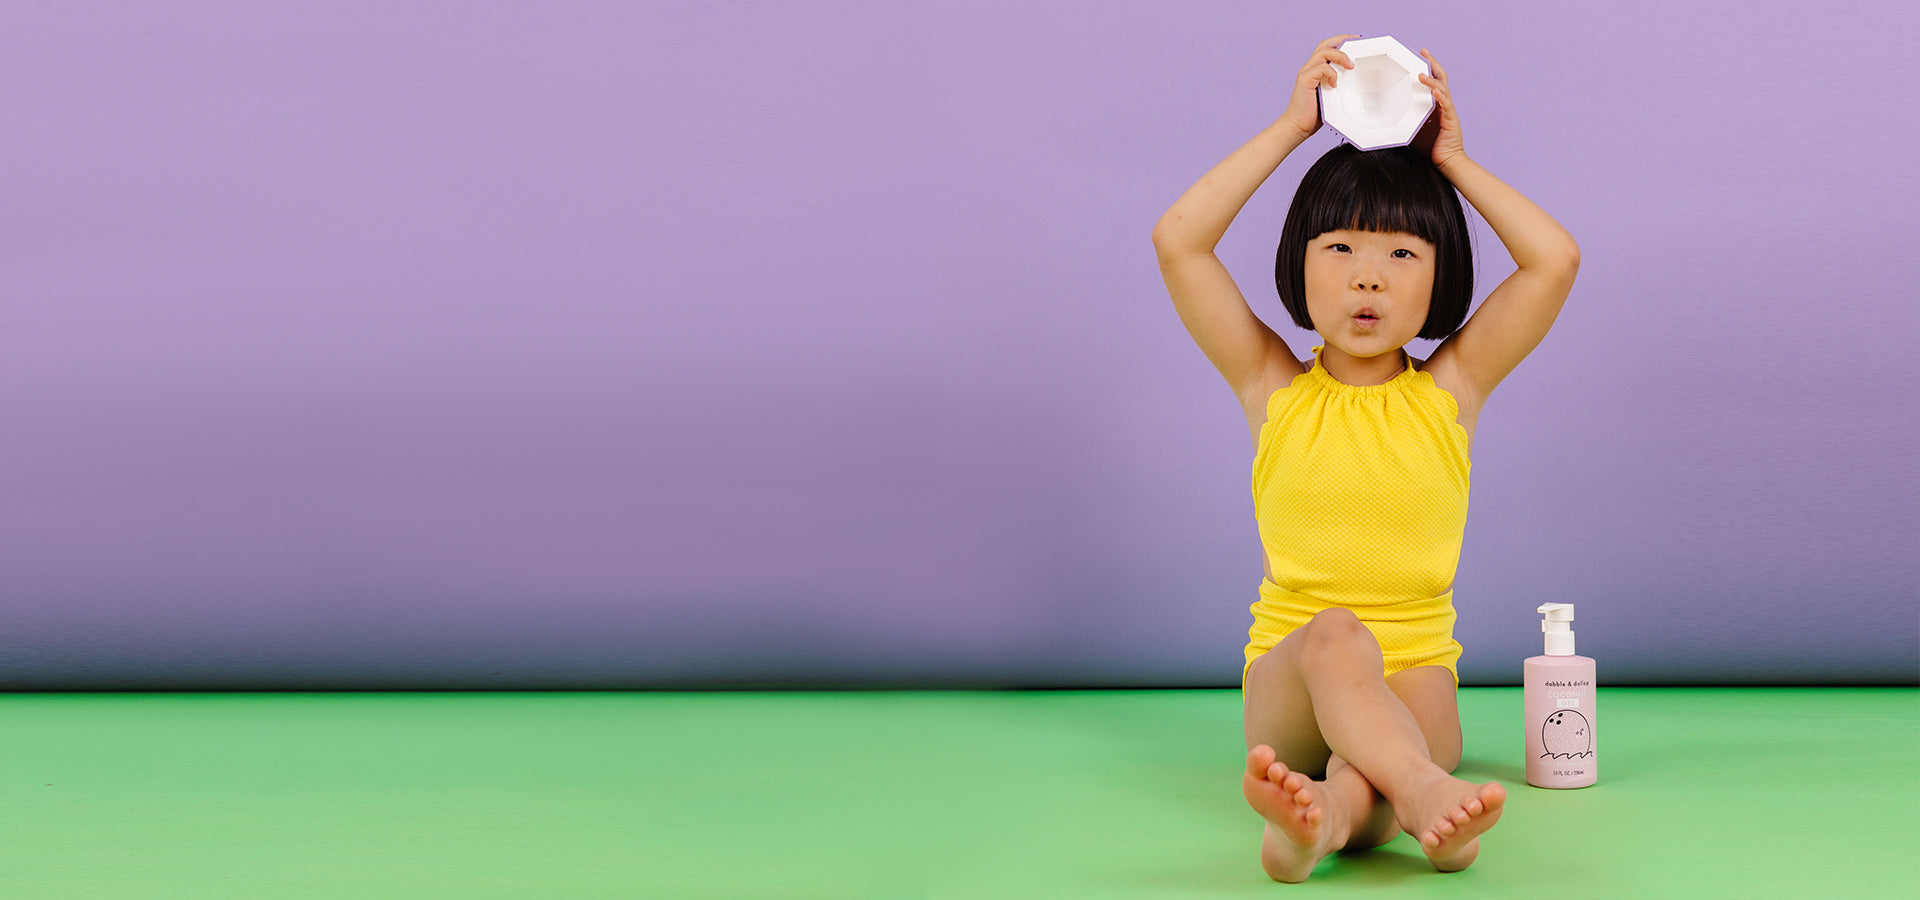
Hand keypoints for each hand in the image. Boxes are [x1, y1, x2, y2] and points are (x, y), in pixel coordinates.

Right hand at [1278, 34, 1358, 138]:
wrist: (1298, 126)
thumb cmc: (1314, 114)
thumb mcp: (1332, 96)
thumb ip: (1338, 85)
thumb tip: (1356, 80)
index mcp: (1316, 69)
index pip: (1328, 48)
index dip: (1341, 41)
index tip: (1356, 40)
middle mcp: (1310, 67)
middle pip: (1325, 44)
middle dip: (1342, 40)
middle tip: (1356, 43)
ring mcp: (1306, 72)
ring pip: (1323, 52)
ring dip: (1340, 56)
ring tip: (1350, 66)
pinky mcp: (1305, 80)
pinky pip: (1321, 68)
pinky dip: (1331, 73)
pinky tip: (1335, 84)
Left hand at [1411, 49, 1464, 168]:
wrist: (1446, 162)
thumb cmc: (1430, 147)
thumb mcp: (1413, 129)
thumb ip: (1404, 119)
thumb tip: (1385, 116)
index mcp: (1435, 104)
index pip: (1432, 81)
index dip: (1427, 68)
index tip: (1419, 55)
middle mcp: (1444, 104)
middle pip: (1440, 78)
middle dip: (1432, 63)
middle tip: (1424, 51)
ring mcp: (1448, 111)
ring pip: (1443, 89)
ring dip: (1432, 80)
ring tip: (1422, 73)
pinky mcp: (1451, 120)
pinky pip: (1446, 105)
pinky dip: (1440, 97)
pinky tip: (1434, 91)